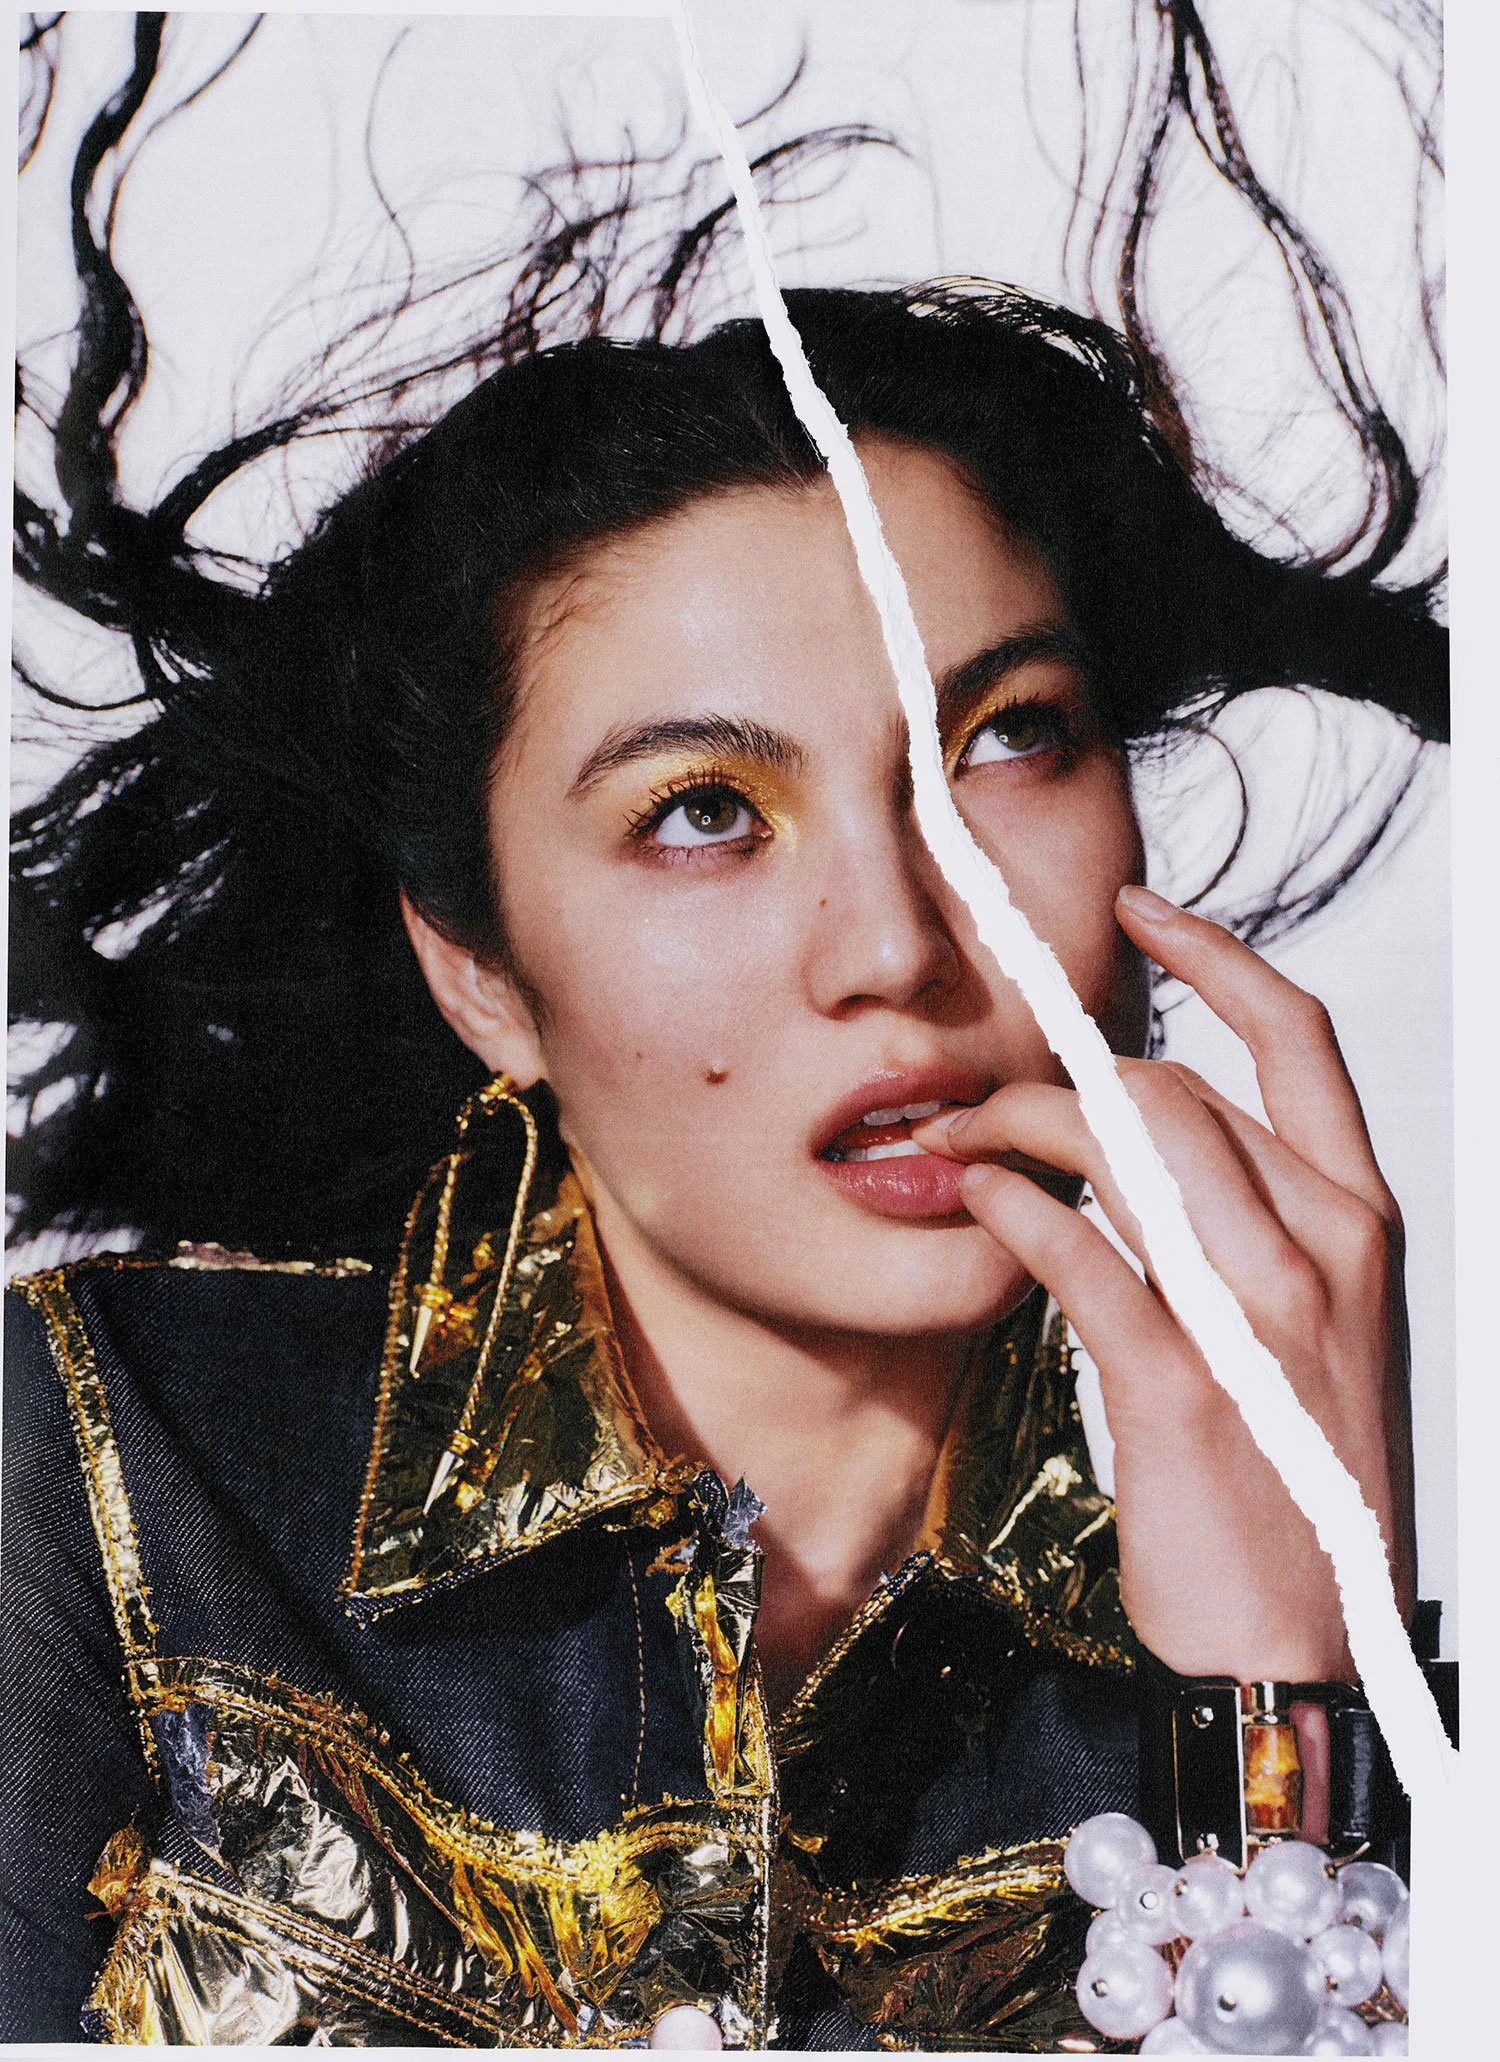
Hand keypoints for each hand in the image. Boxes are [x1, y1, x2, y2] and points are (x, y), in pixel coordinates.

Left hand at [913, 884, 1415, 1682]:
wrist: (1294, 1641)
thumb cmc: (1291, 1480)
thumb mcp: (1307, 1331)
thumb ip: (1247, 1225)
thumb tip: (1144, 1138)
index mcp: (1358, 1223)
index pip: (1298, 1038)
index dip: (1215, 954)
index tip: (1141, 912)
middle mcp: (1321, 1247)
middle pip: (1171, 1085)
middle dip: (1048, 1075)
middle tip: (969, 1104)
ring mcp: (1257, 1314)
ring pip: (1122, 1139)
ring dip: (1010, 1125)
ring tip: (950, 1145)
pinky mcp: (1181, 1383)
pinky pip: (1080, 1249)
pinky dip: (1010, 1207)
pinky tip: (973, 1204)